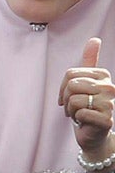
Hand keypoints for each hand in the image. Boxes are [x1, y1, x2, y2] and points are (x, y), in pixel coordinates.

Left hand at [59, 38, 114, 158]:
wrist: (93, 133)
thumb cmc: (86, 106)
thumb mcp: (85, 81)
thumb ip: (89, 60)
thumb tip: (95, 39)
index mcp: (103, 75)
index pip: (70, 74)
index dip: (63, 87)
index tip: (69, 96)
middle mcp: (110, 87)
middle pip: (72, 85)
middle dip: (66, 99)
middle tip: (73, 108)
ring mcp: (110, 104)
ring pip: (74, 100)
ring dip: (71, 110)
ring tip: (79, 114)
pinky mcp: (107, 120)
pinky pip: (80, 114)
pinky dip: (77, 119)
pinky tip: (84, 122)